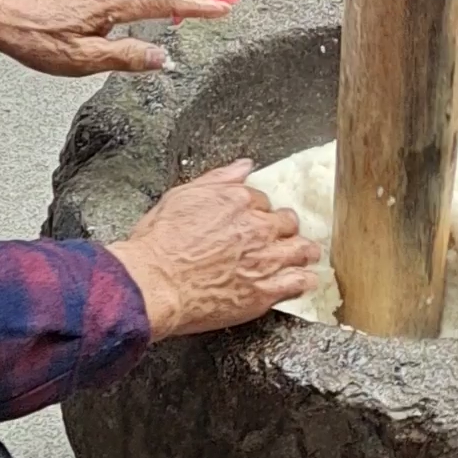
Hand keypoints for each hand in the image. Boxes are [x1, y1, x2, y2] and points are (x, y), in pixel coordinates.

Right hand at [109, 158, 319, 340]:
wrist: (154, 283)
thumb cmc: (160, 242)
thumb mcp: (182, 196)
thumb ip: (218, 178)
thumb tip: (244, 166)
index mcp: (238, 200)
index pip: (262, 200)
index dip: (258, 211)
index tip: (254, 219)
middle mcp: (257, 227)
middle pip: (287, 222)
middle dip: (284, 227)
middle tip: (280, 236)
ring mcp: (264, 259)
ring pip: (301, 250)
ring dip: (302, 250)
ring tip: (303, 254)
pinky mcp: (265, 291)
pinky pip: (298, 283)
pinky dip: (303, 280)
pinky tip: (302, 280)